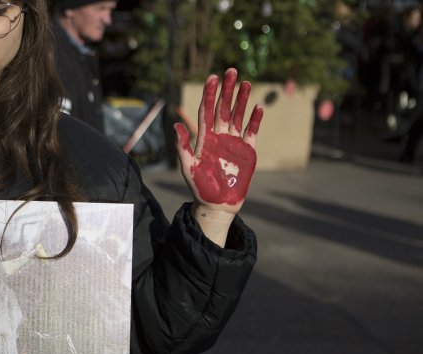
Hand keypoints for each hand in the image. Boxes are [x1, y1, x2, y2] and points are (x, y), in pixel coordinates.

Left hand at [175, 68, 262, 245]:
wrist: (217, 203)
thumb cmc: (200, 187)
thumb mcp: (188, 166)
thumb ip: (182, 145)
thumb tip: (176, 124)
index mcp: (204, 138)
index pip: (206, 111)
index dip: (209, 94)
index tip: (212, 77)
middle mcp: (219, 136)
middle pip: (223, 108)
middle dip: (227, 90)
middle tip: (231, 71)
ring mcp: (234, 142)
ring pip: (238, 116)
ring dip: (242, 100)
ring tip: (246, 83)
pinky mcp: (247, 150)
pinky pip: (252, 131)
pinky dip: (254, 120)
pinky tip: (257, 107)